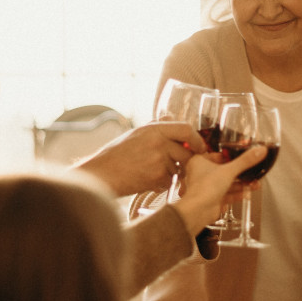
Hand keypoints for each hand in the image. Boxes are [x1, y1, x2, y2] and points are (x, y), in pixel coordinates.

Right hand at [75, 122, 206, 196]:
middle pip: (187, 153)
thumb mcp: (135, 133)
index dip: (196, 139)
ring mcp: (158, 161)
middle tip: (178, 165)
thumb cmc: (116, 154)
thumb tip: (171, 117)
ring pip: (178, 169)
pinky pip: (169, 182)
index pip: (186, 129)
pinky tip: (147, 180)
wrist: (102, 174)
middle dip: (185, 161)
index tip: (199, 147)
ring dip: (171, 173)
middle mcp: (158, 143)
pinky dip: (162, 184)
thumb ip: (156, 126)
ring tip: (151, 171)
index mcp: (154, 129)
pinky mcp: (156, 177)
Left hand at [173, 145, 267, 235]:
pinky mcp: (212, 199)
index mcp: (199, 162)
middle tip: (252, 172)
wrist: (198, 211)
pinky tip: (247, 194)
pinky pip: (226, 194)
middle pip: (224, 171)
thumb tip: (259, 151)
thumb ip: (245, 161)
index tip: (242, 156)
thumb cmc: (204, 189)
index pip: (218, 155)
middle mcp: (201, 174)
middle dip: (240, 173)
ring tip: (254, 184)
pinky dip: (237, 194)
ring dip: (241, 184)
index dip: (231, 157)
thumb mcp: (229, 170)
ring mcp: (207, 187)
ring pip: (226, 183)